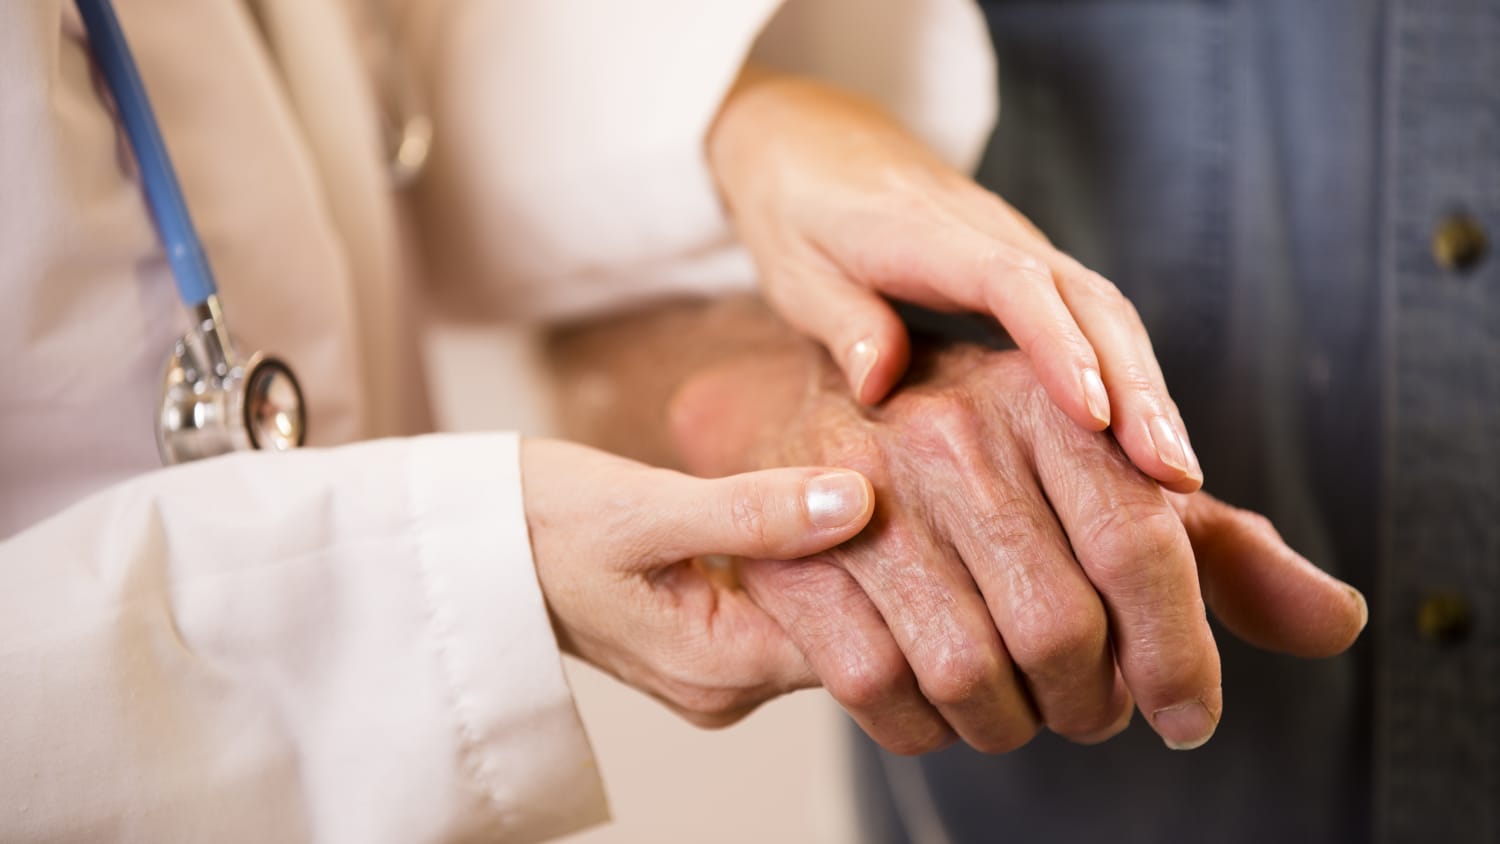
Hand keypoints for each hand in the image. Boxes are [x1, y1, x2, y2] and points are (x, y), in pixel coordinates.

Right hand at [519, 438, 872, 724]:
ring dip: (835, 555)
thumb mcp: (648, 506)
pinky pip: (782, 607)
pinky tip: (806, 504)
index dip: (887, 570)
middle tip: (889, 472)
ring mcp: (718, 671)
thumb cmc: (543, 521)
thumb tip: (856, 500)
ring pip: (818, 619)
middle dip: (868, 559)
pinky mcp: (710, 641)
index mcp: (719, 669)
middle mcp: (727, 688)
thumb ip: (754, 510)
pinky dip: (800, 559)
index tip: (902, 491)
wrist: (473, 542)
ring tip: (855, 479)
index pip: (854, 641)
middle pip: (845, 635)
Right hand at [668, 344, 1365, 752]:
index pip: (1145, 543)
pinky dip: (926, 733)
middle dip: (1095, 706)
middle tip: (1096, 713)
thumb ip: (1219, 553)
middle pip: (1060, 627)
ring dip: (1013, 727)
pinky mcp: (794, 555)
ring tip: (1024, 713)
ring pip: (969, 674)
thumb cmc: (986, 465)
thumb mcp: (1105, 483)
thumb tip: (1339, 623)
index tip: (1190, 716)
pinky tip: (946, 714)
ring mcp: (861, 491)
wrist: (818, 419)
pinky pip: (878, 692)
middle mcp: (953, 428)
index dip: (1183, 654)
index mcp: (1049, 398)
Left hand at [708, 70, 1202, 492]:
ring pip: (1107, 316)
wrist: (816, 145)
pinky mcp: (1032, 274)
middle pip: (1090, 303)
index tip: (1096, 417)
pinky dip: (1128, 381)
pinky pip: (1094, 323)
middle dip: (1139, 388)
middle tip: (1173, 473)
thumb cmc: (800, 215)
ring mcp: (1022, 253)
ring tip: (1180, 480)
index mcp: (930, 235)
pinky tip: (1145, 450)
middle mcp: (996, 238)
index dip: (1059, 348)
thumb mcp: (795, 268)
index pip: (1014, 284)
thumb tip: (880, 381)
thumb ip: (842, 319)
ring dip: (1149, 392)